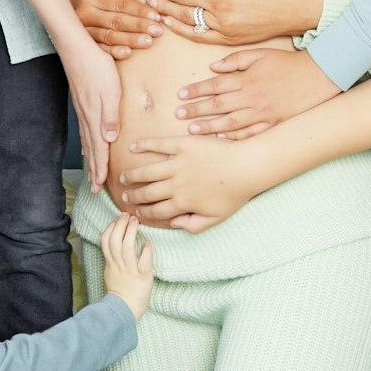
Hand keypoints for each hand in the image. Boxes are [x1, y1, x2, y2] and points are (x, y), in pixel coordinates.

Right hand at [60, 33, 121, 192]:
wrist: (76, 49)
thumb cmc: (97, 67)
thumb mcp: (110, 91)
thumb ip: (110, 117)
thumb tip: (109, 141)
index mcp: (95, 118)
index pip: (99, 149)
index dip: (101, 168)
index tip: (100, 186)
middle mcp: (87, 118)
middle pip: (92, 150)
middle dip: (94, 170)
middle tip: (95, 188)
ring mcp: (83, 111)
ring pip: (87, 141)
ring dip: (91, 159)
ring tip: (92, 172)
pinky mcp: (81, 103)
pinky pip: (85, 130)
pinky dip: (87, 143)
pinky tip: (88, 145)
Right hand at [66, 0, 158, 59]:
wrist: (64, 3)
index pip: (119, 4)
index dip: (138, 10)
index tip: (156, 15)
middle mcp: (84, 14)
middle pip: (116, 22)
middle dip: (138, 26)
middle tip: (157, 30)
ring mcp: (83, 30)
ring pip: (109, 37)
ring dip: (130, 40)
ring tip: (148, 41)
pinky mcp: (84, 41)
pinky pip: (100, 49)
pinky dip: (113, 52)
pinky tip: (128, 53)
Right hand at [99, 211, 153, 317]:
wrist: (124, 310)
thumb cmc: (120, 291)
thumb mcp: (110, 273)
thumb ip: (113, 258)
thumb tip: (116, 244)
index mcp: (111, 263)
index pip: (106, 241)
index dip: (110, 227)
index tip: (117, 218)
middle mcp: (119, 265)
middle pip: (115, 241)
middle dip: (120, 226)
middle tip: (127, 215)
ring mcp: (130, 271)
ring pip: (127, 248)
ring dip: (131, 233)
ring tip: (136, 221)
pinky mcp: (142, 277)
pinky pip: (144, 263)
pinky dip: (146, 252)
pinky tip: (148, 244)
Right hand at [111, 139, 260, 233]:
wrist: (246, 167)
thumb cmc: (235, 194)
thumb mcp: (217, 218)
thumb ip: (194, 225)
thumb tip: (175, 224)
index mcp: (183, 203)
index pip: (157, 211)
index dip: (143, 213)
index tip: (135, 213)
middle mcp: (176, 185)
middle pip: (148, 192)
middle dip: (134, 196)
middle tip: (125, 196)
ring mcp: (178, 164)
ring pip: (148, 171)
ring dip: (133, 175)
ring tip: (123, 177)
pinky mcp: (183, 145)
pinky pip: (159, 145)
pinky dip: (144, 145)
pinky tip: (134, 147)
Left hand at [175, 46, 339, 138]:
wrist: (317, 76)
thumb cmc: (287, 63)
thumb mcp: (260, 54)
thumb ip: (235, 60)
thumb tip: (213, 67)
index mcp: (247, 78)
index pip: (215, 85)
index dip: (196, 90)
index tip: (180, 94)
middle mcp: (251, 97)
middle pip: (217, 105)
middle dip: (195, 110)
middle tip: (177, 115)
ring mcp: (262, 113)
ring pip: (229, 122)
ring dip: (208, 127)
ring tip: (191, 130)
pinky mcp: (272, 124)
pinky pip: (249, 134)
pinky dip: (233, 137)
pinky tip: (219, 139)